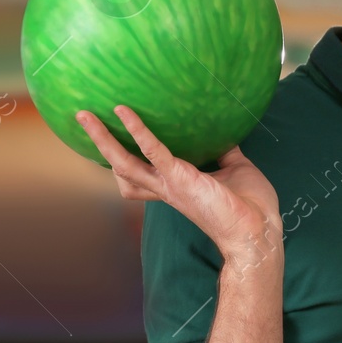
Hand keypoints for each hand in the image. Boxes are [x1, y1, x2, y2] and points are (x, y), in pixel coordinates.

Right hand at [75, 106, 281, 270]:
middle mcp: (166, 187)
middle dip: (100, 145)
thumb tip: (225, 133)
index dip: (123, 158)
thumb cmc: (250, 205)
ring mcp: (170, 184)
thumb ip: (225, 153)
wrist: (259, 229)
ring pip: (124, 163)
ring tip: (85, 116)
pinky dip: (138, 131)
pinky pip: (153, 151)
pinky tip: (125, 113)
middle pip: (121, 168)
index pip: (140, 174)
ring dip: (102, 139)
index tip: (109, 137)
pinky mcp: (180, 179)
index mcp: (177, 185)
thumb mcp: (236, 169)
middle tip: (83, 120)